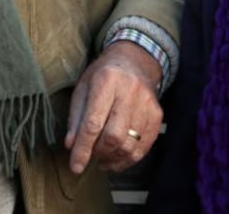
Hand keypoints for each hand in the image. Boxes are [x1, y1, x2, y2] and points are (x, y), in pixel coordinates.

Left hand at [64, 40, 162, 172]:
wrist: (134, 61)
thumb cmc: (103, 76)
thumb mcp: (83, 88)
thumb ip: (76, 117)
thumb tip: (71, 145)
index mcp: (106, 81)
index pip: (93, 123)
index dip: (83, 149)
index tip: (76, 166)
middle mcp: (129, 91)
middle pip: (114, 136)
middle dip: (98, 153)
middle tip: (90, 154)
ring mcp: (146, 103)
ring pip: (130, 145)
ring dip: (113, 158)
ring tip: (102, 157)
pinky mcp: (157, 114)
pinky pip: (143, 146)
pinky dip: (128, 159)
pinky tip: (116, 157)